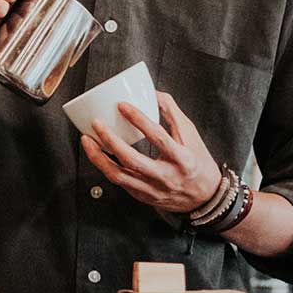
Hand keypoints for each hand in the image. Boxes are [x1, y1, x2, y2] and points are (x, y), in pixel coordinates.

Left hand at [80, 91, 223, 215]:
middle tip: (97, 123)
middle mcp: (166, 177)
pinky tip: (96, 154)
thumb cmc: (198, 164)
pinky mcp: (142, 196)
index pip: (159, 137)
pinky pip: (119, 181)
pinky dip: (104, 167)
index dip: (139, 120)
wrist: (205, 199)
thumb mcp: (191, 136)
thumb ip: (172, 113)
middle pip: (132, 160)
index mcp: (182, 159)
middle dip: (110, 140)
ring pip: (119, 175)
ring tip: (87, 139)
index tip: (122, 105)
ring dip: (98, 157)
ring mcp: (152, 189)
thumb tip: (153, 93)